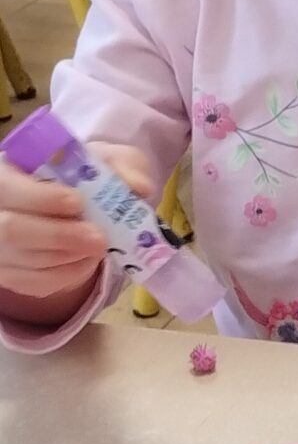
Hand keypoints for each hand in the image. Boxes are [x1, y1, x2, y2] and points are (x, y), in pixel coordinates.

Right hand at [0, 139, 154, 323]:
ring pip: (21, 260)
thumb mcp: (107, 161)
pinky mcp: (10, 273)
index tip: (77, 203)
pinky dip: (64, 275)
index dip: (40, 198)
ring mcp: (0, 246)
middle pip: (10, 230)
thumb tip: (137, 187)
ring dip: (65, 259)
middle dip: (58, 236)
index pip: (9, 187)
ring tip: (98, 249)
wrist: (78, 206)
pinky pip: (32, 282)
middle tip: (99, 239)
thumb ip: (121, 167)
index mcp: (8, 173)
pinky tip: (87, 261)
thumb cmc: (88, 177)